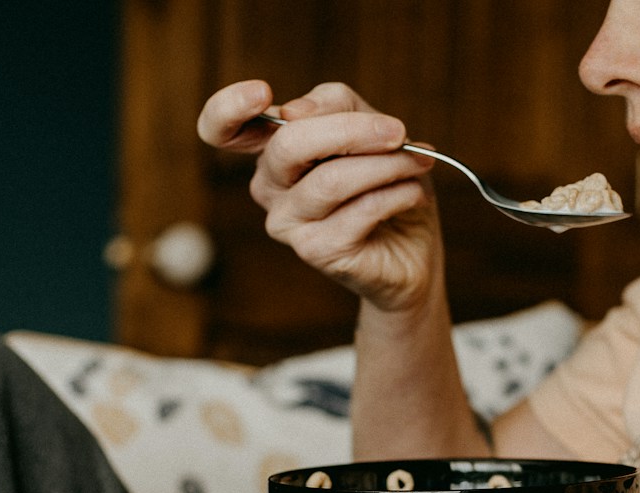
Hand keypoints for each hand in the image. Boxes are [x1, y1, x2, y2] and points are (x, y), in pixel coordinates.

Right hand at [197, 80, 441, 311]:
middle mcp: (269, 186)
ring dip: (387, 165)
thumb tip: (296, 109)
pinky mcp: (315, 251)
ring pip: (331, 179)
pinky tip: (411, 194)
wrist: (413, 253)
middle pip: (289, 144)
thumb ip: (337, 107)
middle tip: (398, 132)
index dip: (229, 106)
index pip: (222, 128)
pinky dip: (396, 194)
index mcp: (273, 149)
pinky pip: (358, 210)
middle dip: (352, 131)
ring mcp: (287, 222)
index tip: (262, 92)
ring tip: (416, 164)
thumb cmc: (388, 187)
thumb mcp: (371, 131)